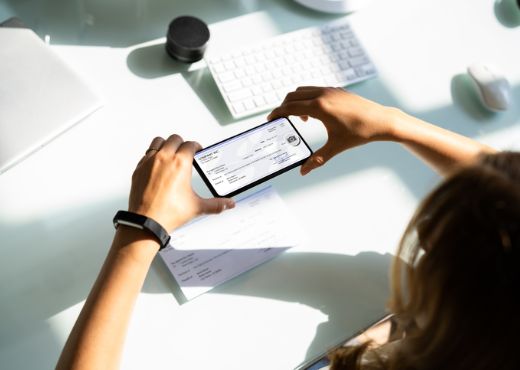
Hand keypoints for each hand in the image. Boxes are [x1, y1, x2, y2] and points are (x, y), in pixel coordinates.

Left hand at [128, 134, 234, 231]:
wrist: (146, 222)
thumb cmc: (169, 213)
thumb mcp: (197, 207)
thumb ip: (216, 204)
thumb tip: (229, 204)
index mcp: (180, 163)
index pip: (190, 145)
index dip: (196, 146)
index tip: (197, 151)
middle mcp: (164, 158)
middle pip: (174, 139)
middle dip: (182, 144)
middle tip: (185, 152)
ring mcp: (149, 162)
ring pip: (158, 142)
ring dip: (166, 144)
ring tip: (171, 153)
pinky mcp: (139, 169)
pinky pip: (147, 154)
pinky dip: (153, 155)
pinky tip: (157, 164)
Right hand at [268, 87, 396, 174]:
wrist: (381, 120)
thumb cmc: (360, 133)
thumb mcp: (336, 147)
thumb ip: (317, 159)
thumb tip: (303, 171)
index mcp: (320, 107)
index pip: (290, 107)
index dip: (277, 113)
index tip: (270, 119)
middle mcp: (323, 95)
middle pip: (292, 96)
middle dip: (283, 107)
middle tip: (281, 120)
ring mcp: (330, 90)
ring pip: (303, 91)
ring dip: (295, 102)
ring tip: (300, 119)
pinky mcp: (336, 90)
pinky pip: (314, 90)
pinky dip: (307, 99)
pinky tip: (314, 114)